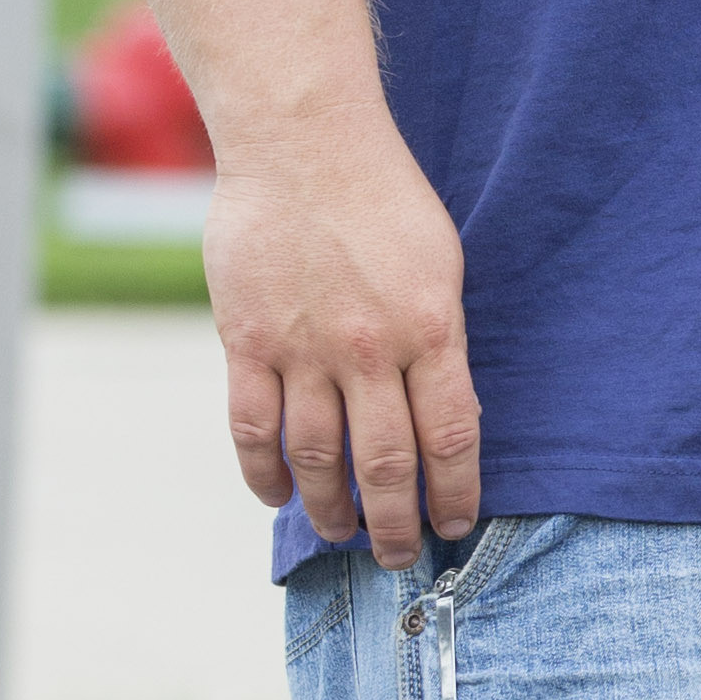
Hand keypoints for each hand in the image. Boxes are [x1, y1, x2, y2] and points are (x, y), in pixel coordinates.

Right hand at [207, 125, 481, 564]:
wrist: (303, 144)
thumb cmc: (383, 199)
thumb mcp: (440, 266)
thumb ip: (439, 341)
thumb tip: (443, 416)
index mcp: (429, 329)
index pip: (450, 437)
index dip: (454, 492)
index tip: (455, 524)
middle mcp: (368, 348)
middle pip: (384, 462)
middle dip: (394, 523)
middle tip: (399, 556)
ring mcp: (302, 348)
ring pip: (317, 457)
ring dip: (329, 509)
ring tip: (340, 536)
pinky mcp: (245, 341)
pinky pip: (252, 427)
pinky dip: (263, 473)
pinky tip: (276, 496)